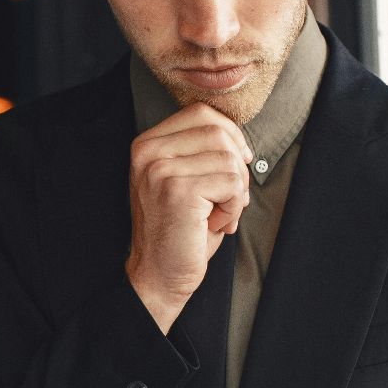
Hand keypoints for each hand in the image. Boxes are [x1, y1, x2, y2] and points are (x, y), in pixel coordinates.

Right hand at [125, 103, 252, 333]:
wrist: (159, 274)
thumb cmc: (180, 229)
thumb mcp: (185, 179)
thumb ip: (202, 152)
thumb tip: (240, 139)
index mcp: (147, 144)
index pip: (201, 113)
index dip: (230, 135)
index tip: (235, 164)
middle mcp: (148, 152)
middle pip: (219, 132)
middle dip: (236, 165)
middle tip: (227, 197)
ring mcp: (160, 170)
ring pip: (229, 158)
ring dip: (236, 191)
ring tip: (217, 213)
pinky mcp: (178, 190)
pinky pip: (232, 183)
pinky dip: (234, 207)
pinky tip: (215, 223)